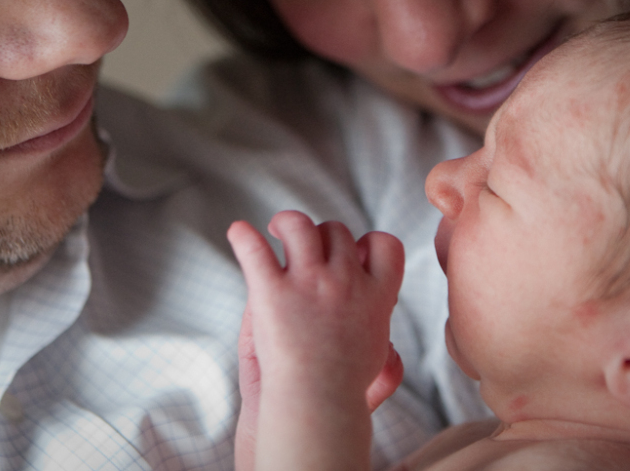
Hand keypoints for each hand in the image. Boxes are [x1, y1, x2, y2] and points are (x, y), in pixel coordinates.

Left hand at [228, 211, 404, 470]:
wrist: (316, 408)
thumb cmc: (342, 395)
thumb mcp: (377, 374)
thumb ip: (387, 360)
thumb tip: (392, 351)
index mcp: (376, 296)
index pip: (385, 245)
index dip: (369, 243)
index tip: (354, 253)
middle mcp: (345, 281)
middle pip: (336, 232)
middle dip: (323, 235)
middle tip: (305, 246)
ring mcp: (308, 282)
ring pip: (300, 227)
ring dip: (286, 223)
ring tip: (275, 230)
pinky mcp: (271, 291)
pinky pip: (255, 251)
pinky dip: (243, 237)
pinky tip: (237, 233)